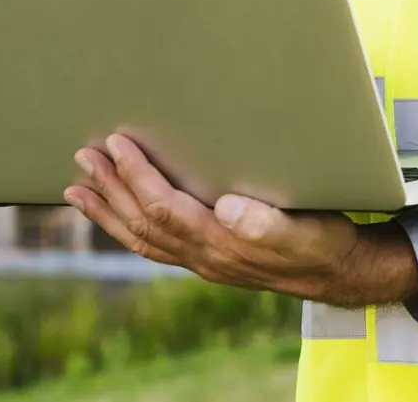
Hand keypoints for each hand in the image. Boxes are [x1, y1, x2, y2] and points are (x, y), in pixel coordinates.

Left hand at [65, 134, 417, 308]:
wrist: (338, 273)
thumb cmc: (322, 242)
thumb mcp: (304, 230)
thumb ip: (267, 223)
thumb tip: (226, 207)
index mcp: (222, 243)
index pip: (165, 207)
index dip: (136, 175)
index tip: (117, 144)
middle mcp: (204, 256)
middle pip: (143, 222)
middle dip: (111, 188)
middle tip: (83, 156)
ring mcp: (202, 261)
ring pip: (142, 238)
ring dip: (108, 210)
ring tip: (79, 187)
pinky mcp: (208, 258)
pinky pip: (154, 245)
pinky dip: (127, 228)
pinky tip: (118, 213)